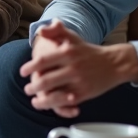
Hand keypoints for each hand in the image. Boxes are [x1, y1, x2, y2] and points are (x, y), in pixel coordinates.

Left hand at [20, 20, 137, 117]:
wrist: (115, 63)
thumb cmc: (88, 51)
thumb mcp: (73, 37)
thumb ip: (56, 32)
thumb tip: (41, 31)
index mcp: (68, 53)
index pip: (43, 61)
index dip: (30, 67)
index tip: (22, 72)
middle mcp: (73, 68)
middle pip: (46, 81)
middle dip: (33, 87)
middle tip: (27, 89)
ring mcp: (79, 82)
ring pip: (55, 95)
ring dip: (42, 101)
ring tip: (34, 101)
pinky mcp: (85, 94)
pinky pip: (66, 103)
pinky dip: (56, 106)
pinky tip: (49, 105)